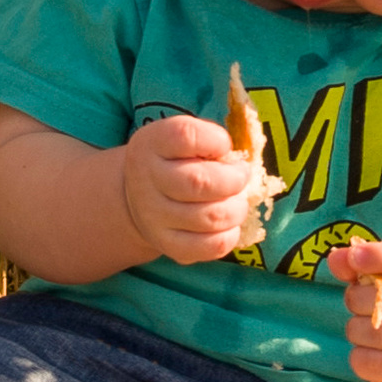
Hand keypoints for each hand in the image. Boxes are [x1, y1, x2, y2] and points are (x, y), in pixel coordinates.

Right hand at [119, 114, 254, 264]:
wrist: (138, 197)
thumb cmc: (174, 161)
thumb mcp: (182, 140)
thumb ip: (210, 140)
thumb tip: (243, 158)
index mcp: (152, 144)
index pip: (185, 136)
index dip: (215, 139)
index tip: (223, 145)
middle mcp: (147, 180)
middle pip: (199, 182)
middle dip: (235, 179)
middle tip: (241, 175)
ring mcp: (155, 217)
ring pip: (212, 217)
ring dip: (237, 207)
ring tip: (235, 200)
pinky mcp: (169, 245)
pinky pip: (213, 246)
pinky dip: (231, 233)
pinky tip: (228, 223)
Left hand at [330, 239, 381, 381]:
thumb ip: (363, 261)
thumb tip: (337, 259)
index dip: (381, 256)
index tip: (355, 256)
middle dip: (359, 297)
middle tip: (353, 299)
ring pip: (380, 334)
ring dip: (356, 327)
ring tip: (361, 325)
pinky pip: (373, 364)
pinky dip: (359, 356)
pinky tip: (366, 348)